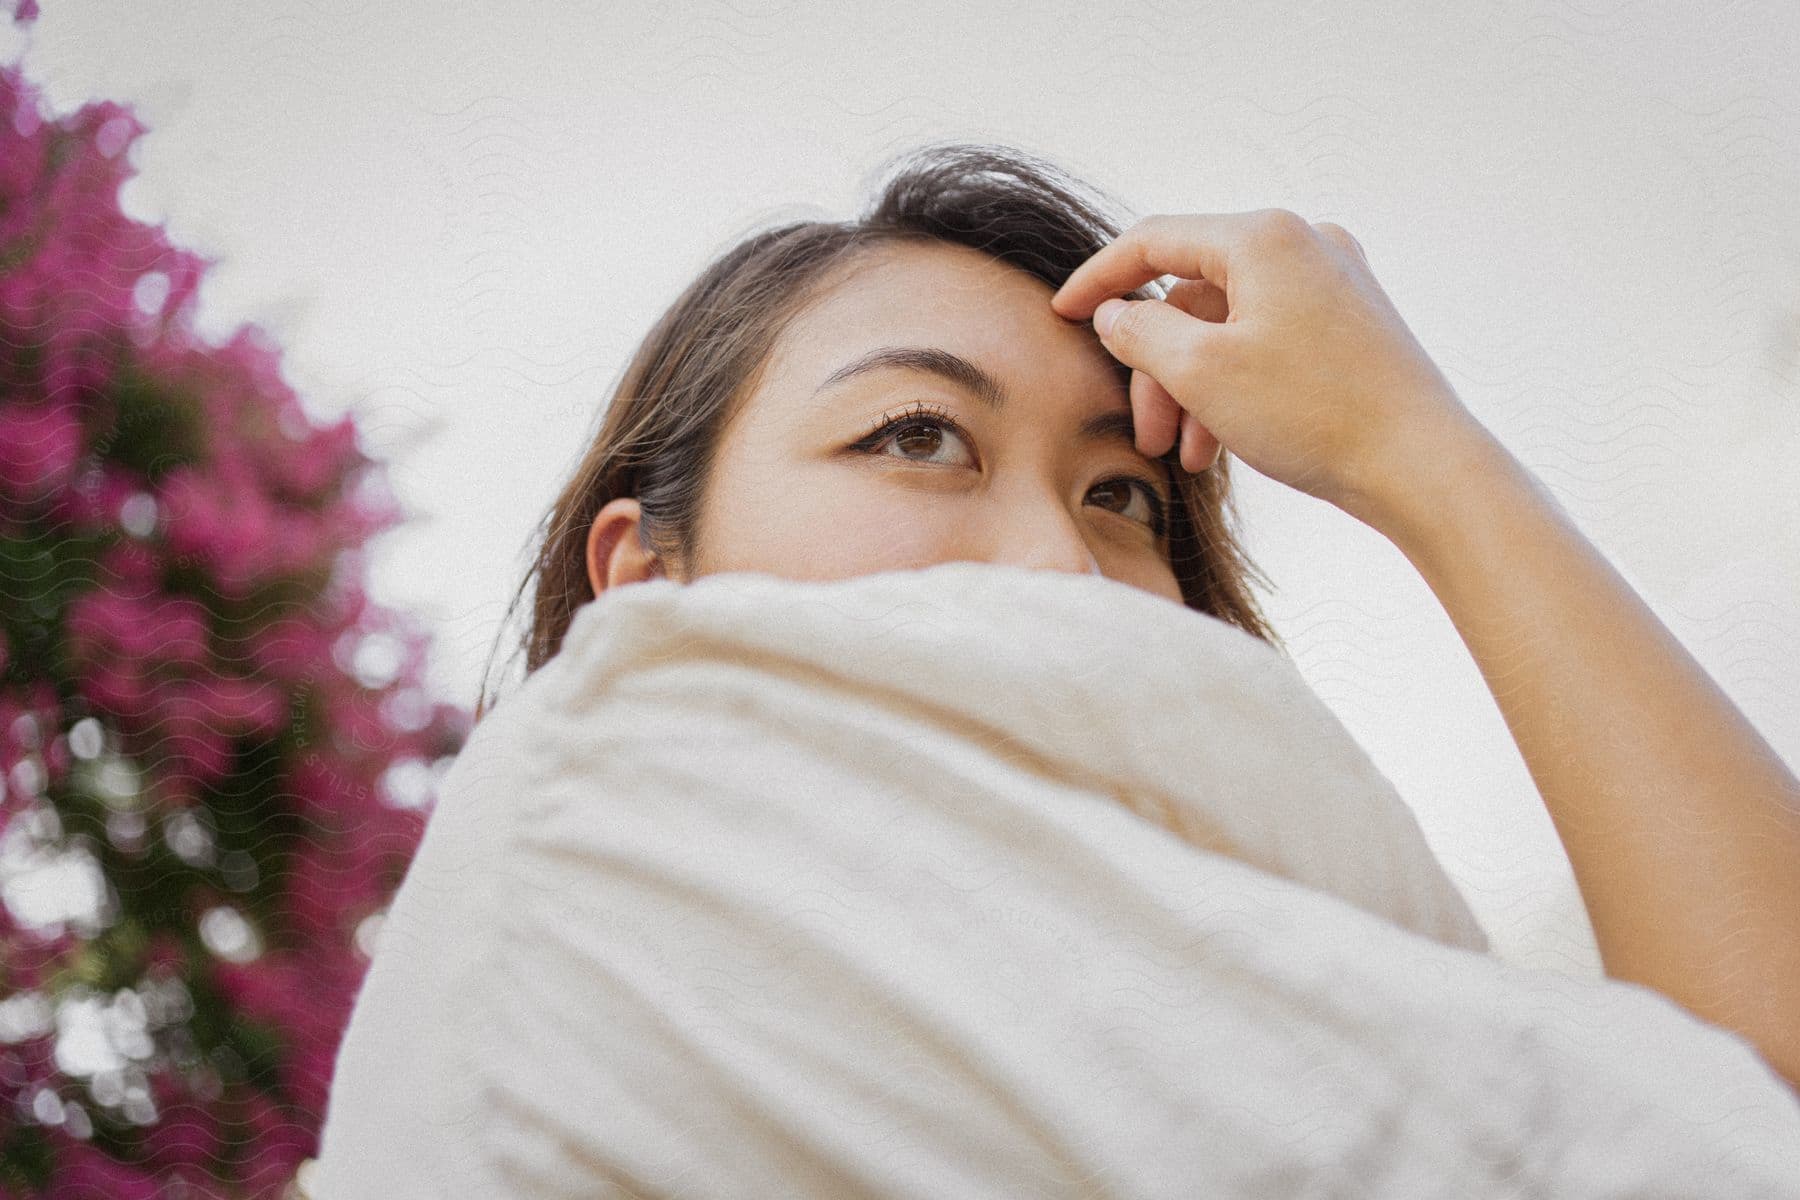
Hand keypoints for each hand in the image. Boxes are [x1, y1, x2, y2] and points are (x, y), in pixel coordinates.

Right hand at [1051, 209, 1484, 525]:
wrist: (1422, 465)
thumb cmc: (1314, 414)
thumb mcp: (1201, 373)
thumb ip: (1139, 333)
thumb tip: (1115, 314)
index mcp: (1264, 237)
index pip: (1154, 241)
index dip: (1099, 279)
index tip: (1062, 315)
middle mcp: (1304, 243)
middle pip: (1192, 294)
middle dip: (1158, 366)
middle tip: (1145, 433)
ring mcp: (1334, 282)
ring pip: (1228, 326)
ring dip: (1194, 387)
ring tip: (1186, 454)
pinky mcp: (1352, 323)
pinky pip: (1268, 341)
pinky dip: (1235, 385)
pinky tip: (1224, 444)